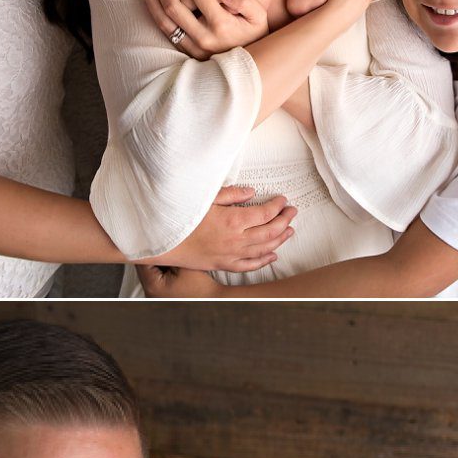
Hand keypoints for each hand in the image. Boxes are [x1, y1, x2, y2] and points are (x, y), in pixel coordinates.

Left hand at [143, 0, 268, 56]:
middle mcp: (204, 37)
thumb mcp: (259, 17)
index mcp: (222, 24)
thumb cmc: (254, 34)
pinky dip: (154, 13)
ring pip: (164, 20)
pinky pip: (165, 31)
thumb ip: (245, 1)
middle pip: (174, 5)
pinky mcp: (186, 51)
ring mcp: (193, 46)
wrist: (249, 66)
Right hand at [149, 183, 295, 274]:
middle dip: (285, 220)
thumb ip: (231, 194)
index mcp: (232, 220)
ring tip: (289, 230)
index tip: (283, 200)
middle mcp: (236, 240)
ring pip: (264, 248)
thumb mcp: (206, 198)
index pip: (264, 213)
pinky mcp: (224, 264)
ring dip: (280, 239)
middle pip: (270, 231)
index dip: (277, 206)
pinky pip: (250, 265)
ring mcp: (231, 254)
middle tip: (292, 212)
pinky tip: (273, 255)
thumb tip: (251, 192)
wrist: (164, 241)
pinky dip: (264, 260)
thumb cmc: (182, 217)